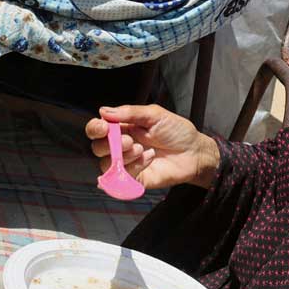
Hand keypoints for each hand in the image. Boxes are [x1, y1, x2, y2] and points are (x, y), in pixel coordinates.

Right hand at [85, 105, 220, 189]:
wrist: (194, 153)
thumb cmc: (177, 132)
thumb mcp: (155, 115)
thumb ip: (130, 112)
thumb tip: (103, 111)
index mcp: (121, 128)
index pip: (97, 129)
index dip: (95, 128)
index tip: (103, 127)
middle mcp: (120, 146)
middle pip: (98, 148)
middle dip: (109, 144)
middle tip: (129, 141)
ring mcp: (125, 163)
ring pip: (106, 163)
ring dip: (123, 156)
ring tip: (141, 149)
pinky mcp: (133, 178)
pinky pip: (121, 176)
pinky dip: (134, 166)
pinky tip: (149, 158)